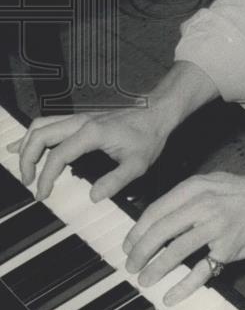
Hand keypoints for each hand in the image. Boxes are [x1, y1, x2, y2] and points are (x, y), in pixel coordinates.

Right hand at [9, 103, 172, 201]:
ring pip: (42, 124)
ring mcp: (80, 117)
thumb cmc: (149, 136)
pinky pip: (51, 122)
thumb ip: (115, 181)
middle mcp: (81, 121)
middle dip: (27, 159)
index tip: (42, 194)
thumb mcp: (138, 164)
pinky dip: (35, 134)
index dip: (46, 176)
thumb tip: (93, 197)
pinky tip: (26, 144)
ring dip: (27, 143)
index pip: (58, 155)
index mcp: (92, 133)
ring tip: (21, 165)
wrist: (158, 112)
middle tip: (28, 182)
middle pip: (41, 134)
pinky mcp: (82, 118)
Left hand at [122, 171, 244, 304]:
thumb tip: (158, 215)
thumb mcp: (215, 182)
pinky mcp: (229, 248)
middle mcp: (203, 205)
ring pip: (175, 251)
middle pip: (160, 232)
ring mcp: (216, 227)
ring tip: (145, 280)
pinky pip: (201, 270)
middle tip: (131, 266)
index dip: (137, 231)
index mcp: (196, 188)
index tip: (129, 245)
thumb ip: (188, 195)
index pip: (155, 211)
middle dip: (140, 252)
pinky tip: (171, 296)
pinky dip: (183, 286)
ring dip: (155, 269)